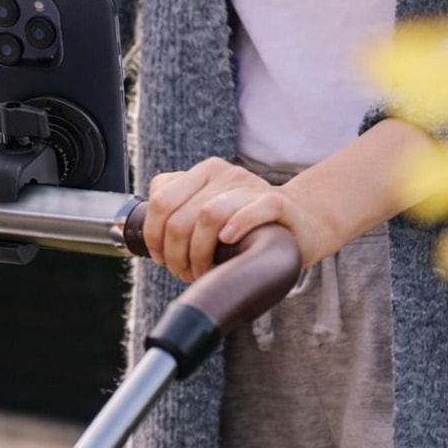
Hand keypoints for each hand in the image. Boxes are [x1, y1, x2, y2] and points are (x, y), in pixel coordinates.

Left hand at [143, 157, 336, 281]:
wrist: (303, 222)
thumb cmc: (247, 226)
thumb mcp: (208, 211)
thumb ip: (179, 213)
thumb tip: (143, 238)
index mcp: (202, 173)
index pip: (160, 200)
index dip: (154, 236)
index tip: (162, 259)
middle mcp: (224, 174)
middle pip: (180, 216)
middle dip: (175, 254)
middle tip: (185, 274)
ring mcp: (251, 186)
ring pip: (209, 215)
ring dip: (199, 254)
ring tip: (203, 272)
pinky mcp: (279, 203)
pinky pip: (255, 209)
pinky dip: (238, 225)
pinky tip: (228, 242)